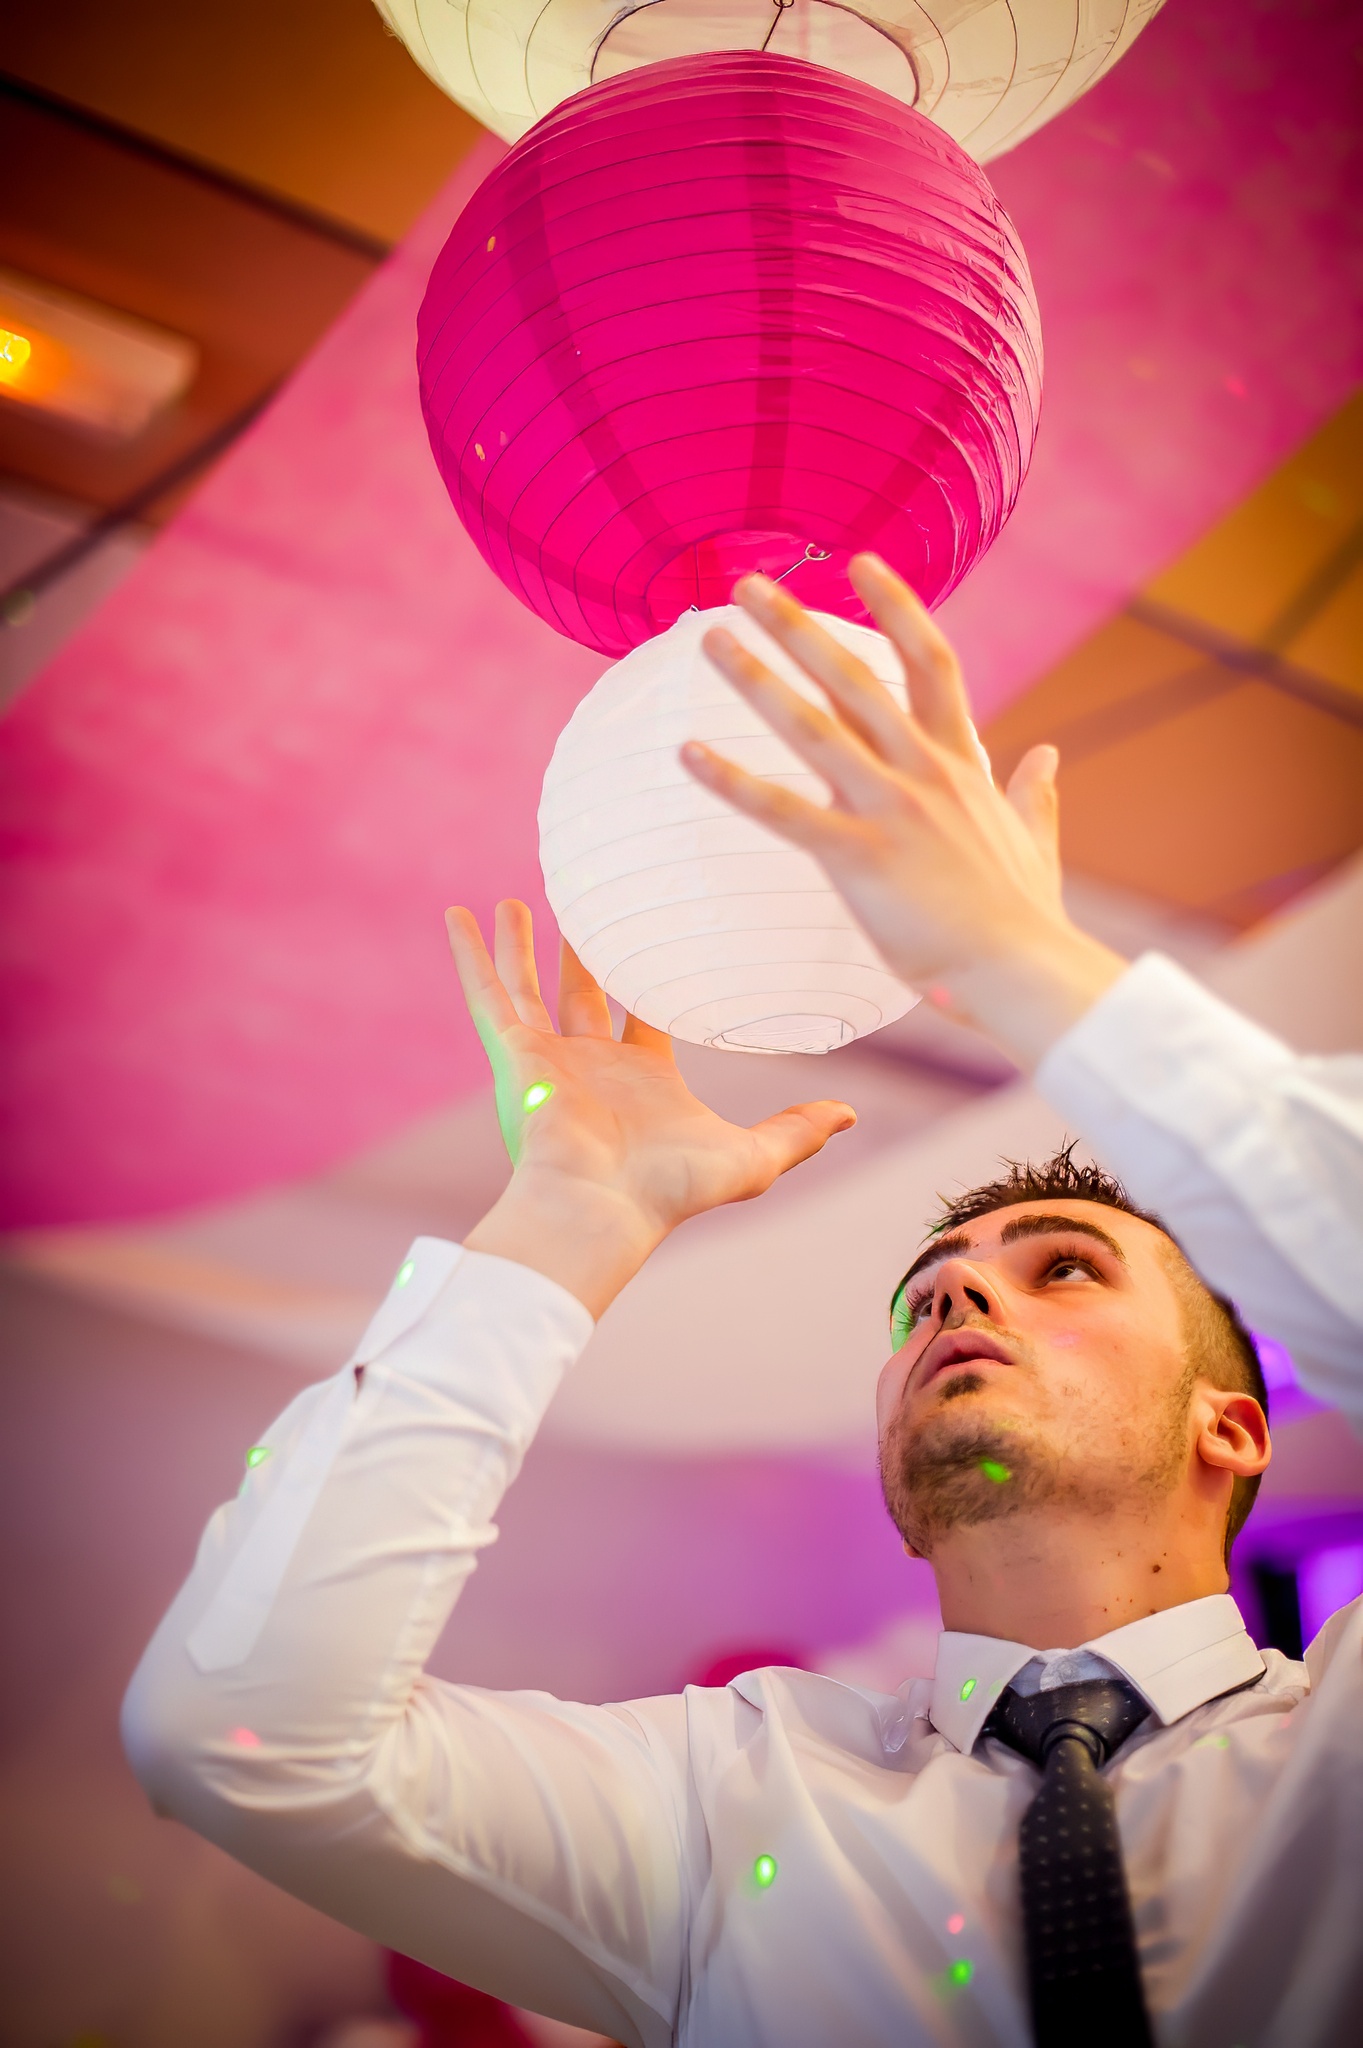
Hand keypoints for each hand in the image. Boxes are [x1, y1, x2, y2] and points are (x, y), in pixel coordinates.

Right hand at [447, 901, 856, 1315]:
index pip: (644, 1019)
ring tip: (519, 902)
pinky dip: (470, 957)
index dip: (648, 985)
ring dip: (522, 946)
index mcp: (642, 1079)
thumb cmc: (672, 1190)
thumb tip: (851, 1115)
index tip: (654, 944)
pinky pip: (488, 995)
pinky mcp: (515, 1055)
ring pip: (531, 987)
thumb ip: (797, 1130)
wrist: (602, 1208)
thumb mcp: (752, 1157)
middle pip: (584, 996)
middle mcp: (592, 1065)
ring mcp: (549, 1058)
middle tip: (583, 911)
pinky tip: (457, 916)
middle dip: (581, 958)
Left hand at [683, 557, 1126, 1070]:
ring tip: (709, 639)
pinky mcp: (860, 856)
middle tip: (745, 584)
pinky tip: (686, 754)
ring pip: (811, 726)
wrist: (1022, 969)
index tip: (860, 563)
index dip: (896, 606)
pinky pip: (781, 810)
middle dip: (797, 625)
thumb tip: (1048, 754)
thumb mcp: (1036, 840)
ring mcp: (891, 808)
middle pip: (853, 676)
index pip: (929, 662)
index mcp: (961, 763)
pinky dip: (730, 781)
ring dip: (756, 677)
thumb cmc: (1023, 918)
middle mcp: (922, 770)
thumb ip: (1034, 793)